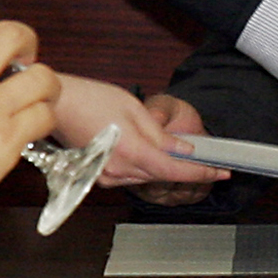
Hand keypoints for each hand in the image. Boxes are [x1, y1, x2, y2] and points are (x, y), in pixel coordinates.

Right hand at [53, 72, 228, 189]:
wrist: (55, 104)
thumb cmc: (90, 99)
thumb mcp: (135, 110)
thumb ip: (163, 135)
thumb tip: (186, 150)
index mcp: (131, 152)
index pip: (176, 170)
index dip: (202, 172)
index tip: (222, 172)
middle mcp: (118, 171)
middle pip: (163, 176)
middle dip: (189, 171)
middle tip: (212, 164)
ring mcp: (106, 177)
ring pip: (148, 177)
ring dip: (168, 169)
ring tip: (188, 159)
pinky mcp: (99, 177)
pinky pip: (132, 176)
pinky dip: (147, 168)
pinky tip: (153, 156)